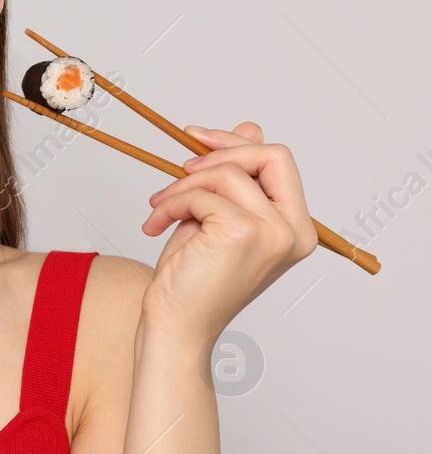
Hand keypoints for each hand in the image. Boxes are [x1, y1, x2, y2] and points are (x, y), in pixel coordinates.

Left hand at [139, 121, 318, 340]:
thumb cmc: (193, 277)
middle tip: (181, 171)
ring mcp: (273, 233)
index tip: (196, 139)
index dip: (236, 143)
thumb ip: (236, 178)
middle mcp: (294, 231)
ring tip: (160, 208)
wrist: (176, 325)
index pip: (279, 161)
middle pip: (271, 155)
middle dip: (219, 151)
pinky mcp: (242, 233)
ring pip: (227, 173)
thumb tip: (249, 128)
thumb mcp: (216, 216)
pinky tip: (156, 226)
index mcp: (296, 228)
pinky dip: (170, 204)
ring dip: (182, 185)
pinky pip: (202, 194)